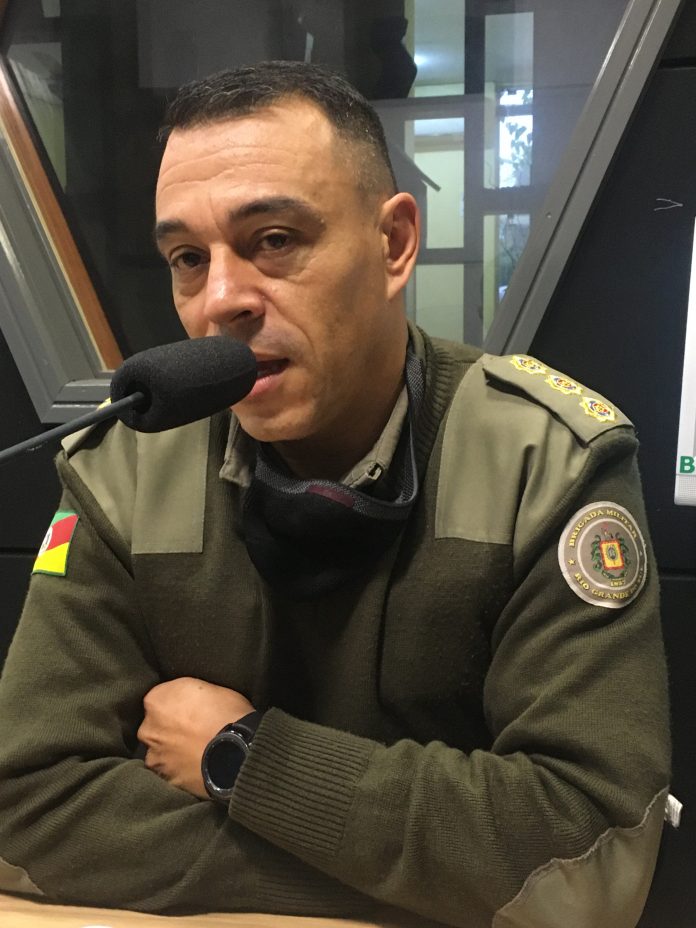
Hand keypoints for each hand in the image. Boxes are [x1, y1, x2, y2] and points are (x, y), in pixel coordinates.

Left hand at [137, 677, 253, 798]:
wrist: (237, 752)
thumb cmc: (227, 714)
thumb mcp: (209, 688)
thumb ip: (187, 695)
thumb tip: (188, 702)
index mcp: (156, 700)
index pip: (160, 698)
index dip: (177, 703)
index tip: (191, 708)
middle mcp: (148, 728)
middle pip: (154, 726)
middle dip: (169, 728)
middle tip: (194, 730)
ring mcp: (155, 756)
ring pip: (160, 750)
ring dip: (172, 750)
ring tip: (196, 751)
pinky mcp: (166, 779)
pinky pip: (170, 771)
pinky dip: (180, 768)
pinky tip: (197, 765)